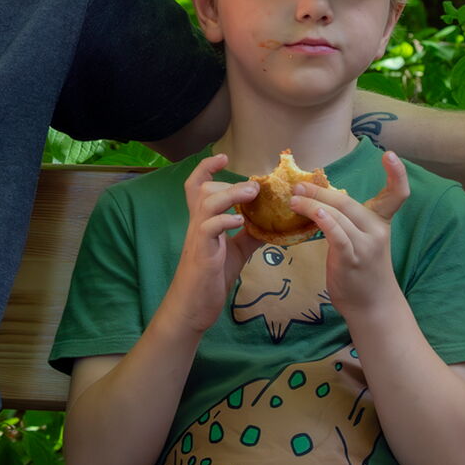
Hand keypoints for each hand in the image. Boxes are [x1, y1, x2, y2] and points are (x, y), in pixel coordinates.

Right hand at [160, 154, 261, 333]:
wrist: (194, 307)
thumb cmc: (211, 278)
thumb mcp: (236, 251)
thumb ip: (249, 234)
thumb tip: (270, 222)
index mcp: (203, 222)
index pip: (197, 186)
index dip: (207, 168)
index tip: (224, 157)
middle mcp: (197, 225)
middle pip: (202, 189)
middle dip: (226, 181)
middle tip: (254, 186)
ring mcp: (198, 238)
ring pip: (206, 202)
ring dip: (230, 194)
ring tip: (251, 194)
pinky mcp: (202, 254)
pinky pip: (208, 228)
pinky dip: (224, 220)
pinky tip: (240, 222)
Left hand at [290, 150, 409, 314]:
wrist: (373, 306)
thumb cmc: (363, 271)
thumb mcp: (361, 240)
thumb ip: (347, 221)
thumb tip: (319, 200)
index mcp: (381, 222)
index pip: (396, 195)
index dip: (397, 174)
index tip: (389, 154)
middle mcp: (377, 231)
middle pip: (347, 202)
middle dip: (320, 191)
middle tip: (298, 185)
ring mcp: (366, 245)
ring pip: (338, 215)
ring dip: (312, 204)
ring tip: (293, 199)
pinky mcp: (352, 258)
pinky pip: (338, 234)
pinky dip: (324, 219)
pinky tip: (311, 211)